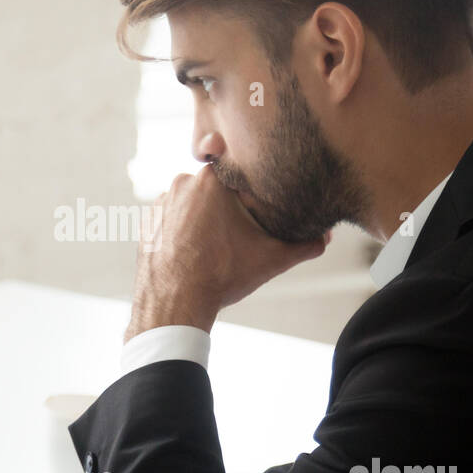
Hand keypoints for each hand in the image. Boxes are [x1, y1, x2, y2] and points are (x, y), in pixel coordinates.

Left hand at [126, 165, 329, 340]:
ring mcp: (160, 201)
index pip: (238, 169)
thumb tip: (325, 239)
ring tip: (215, 246)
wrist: (174, 304)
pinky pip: (172, 217)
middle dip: (227, 206)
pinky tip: (193, 252)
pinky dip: (183, 230)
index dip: (249, 187)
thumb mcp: (270, 259)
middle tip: (238, 234)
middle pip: (215, 187)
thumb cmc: (221, 276)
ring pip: (192, 202)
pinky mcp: (147, 221)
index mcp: (212, 181)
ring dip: (203, 217)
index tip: (253, 205)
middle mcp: (182, 183)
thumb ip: (303, 244)